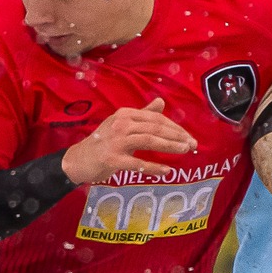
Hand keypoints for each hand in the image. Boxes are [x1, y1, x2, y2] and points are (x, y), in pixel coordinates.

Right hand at [60, 98, 195, 183]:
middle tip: (193, 144)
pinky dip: (154, 167)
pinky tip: (166, 171)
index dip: (174, 127)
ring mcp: (116, 142)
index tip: (188, 136)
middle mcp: (121, 124)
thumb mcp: (122, 124)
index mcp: (125, 114)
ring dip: (170, 146)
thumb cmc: (103, 142)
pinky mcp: (112, 159)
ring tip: (185, 151)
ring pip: (149, 141)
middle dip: (177, 136)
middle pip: (155, 128)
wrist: (79, 160)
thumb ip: (142, 114)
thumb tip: (161, 102)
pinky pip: (138, 163)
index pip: (155, 118)